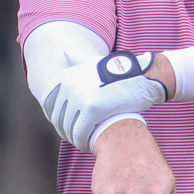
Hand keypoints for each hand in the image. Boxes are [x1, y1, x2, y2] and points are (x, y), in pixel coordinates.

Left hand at [41, 59, 164, 151]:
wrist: (143, 78)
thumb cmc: (119, 73)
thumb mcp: (95, 62)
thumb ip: (77, 58)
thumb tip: (65, 49)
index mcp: (66, 76)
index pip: (49, 104)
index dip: (55, 117)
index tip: (64, 124)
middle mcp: (69, 85)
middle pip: (59, 118)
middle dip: (65, 130)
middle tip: (76, 135)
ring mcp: (80, 97)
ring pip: (68, 128)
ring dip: (74, 138)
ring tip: (84, 140)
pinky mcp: (92, 110)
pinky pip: (80, 133)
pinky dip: (82, 142)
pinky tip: (89, 144)